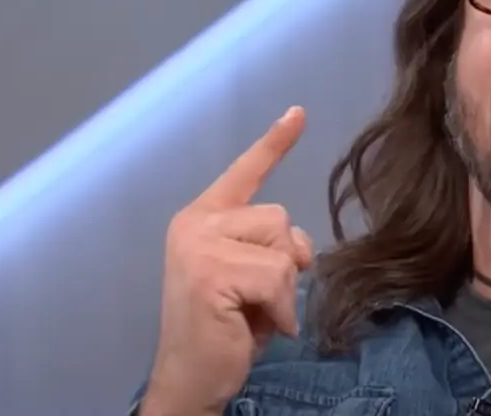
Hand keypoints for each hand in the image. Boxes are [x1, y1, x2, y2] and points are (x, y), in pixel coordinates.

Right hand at [143, 107, 314, 415]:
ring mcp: (198, 246)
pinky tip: (256, 327)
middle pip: (280, 218)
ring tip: (252, 312)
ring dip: (281, 290)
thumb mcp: (250, 278)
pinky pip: (276, 278)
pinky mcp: (209, 273)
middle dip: (284, 263)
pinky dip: (278, 310)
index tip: (298, 112)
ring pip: (282, 248)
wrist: (190, 379)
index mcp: (202, 219)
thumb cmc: (223, 330)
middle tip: (255, 299)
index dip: (274, 143)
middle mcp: (195, 223)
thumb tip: (300, 247)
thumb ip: (270, 247)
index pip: (244, 173)